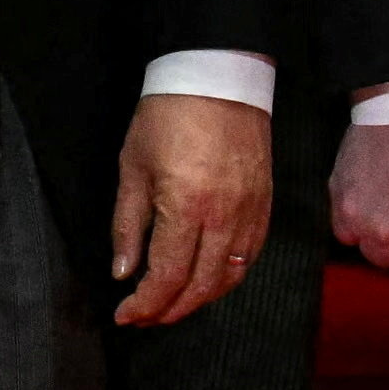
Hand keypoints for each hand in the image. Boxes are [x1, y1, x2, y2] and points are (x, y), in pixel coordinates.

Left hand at [108, 88, 273, 327]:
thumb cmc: (167, 116)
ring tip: (174, 302)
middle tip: (145, 316)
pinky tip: (209, 277)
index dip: (145, 305)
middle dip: (170, 310)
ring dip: (201, 298)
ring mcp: (250, 208)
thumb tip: (123, 273)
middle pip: (202, 286)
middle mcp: (224, 215)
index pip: (168, 277)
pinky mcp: (265, 199)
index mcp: (186, 206)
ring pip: (231, 275)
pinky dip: (230, 275)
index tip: (124, 314)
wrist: (217, 73)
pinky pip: (252, 252)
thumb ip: (128, 226)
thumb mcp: (134, 168)